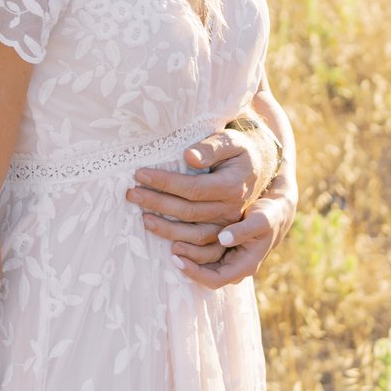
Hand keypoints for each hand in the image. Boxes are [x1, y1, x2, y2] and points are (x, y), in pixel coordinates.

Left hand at [125, 129, 267, 257]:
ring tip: (142, 218)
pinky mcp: (225, 233)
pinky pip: (206, 250)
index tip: (139, 174)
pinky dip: (186, 250)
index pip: (193, 188)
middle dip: (157, 203)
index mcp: (233, 186)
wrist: (259, 168)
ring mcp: (229, 225)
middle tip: (131, 194)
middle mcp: (232, 209)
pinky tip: (166, 243)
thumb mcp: (231, 141)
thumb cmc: (240, 151)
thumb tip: (188, 157)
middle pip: (189, 211)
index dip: (164, 182)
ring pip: (196, 234)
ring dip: (166, 229)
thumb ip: (211, 148)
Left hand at [178, 181, 295, 287]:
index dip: (195, 273)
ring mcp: (228, 259)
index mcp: (245, 266)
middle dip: (187, 263)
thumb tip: (223, 239)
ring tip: (169, 240)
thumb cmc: (269, 216)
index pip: (215, 280)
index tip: (177, 259)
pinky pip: (203, 253)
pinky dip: (190, 246)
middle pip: (204, 274)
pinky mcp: (223, 249)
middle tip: (171, 247)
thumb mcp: (261, 221)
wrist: (276, 212)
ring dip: (186, 254)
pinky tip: (176, 234)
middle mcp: (234, 267)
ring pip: (202, 264)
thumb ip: (243, 230)